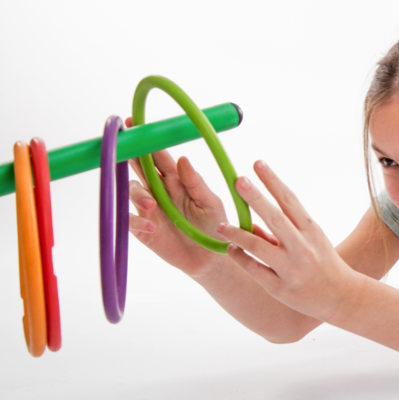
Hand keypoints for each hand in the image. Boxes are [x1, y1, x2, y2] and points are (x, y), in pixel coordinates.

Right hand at [125, 117, 233, 276]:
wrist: (211, 258)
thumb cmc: (214, 226)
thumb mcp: (210, 203)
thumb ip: (196, 183)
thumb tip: (183, 159)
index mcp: (176, 179)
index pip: (159, 156)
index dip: (147, 141)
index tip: (134, 124)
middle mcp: (159, 190)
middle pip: (138, 168)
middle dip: (129, 156)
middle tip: (122, 147)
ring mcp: (148, 208)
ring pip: (131, 191)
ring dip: (138, 194)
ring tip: (152, 204)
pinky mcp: (143, 229)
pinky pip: (130, 220)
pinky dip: (137, 222)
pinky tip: (151, 227)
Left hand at [215, 160, 362, 321]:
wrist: (341, 296)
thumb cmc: (323, 262)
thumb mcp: (311, 241)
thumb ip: (282, 230)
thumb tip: (251, 221)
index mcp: (311, 230)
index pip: (289, 200)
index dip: (273, 181)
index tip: (257, 163)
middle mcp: (302, 247)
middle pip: (276, 218)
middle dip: (256, 198)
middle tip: (238, 180)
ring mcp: (291, 268)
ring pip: (259, 247)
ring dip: (238, 234)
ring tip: (221, 226)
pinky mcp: (280, 288)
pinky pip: (255, 270)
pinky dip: (241, 258)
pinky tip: (230, 249)